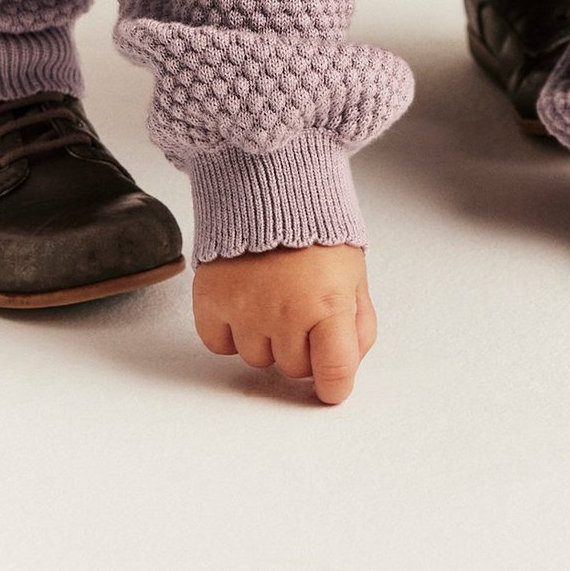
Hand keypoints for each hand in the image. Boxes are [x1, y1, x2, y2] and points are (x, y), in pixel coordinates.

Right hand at [192, 242, 376, 402]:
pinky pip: (219, 345)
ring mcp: (245, 309)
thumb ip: (358, 322)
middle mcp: (285, 313)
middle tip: (302, 310)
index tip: (332, 383)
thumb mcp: (353, 272)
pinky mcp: (211, 301)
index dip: (336, 386)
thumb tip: (348, 364)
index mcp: (328, 305)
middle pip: (294, 368)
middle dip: (302, 347)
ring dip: (266, 339)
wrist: (270, 184)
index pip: (335, 374)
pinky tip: (244, 302)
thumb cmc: (317, 227)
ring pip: (257, 359)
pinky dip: (230, 332)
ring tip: (272, 297)